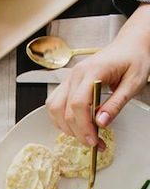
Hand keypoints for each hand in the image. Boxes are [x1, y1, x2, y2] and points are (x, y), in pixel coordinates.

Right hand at [47, 4, 149, 146]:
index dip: (84, 126)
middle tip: (93, 142)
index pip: (78, 104)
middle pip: (64, 110)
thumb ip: (116, 103)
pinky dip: (60, 119)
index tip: (94, 140)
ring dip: (66, 127)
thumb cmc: (133, 60)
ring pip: (54, 109)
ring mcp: (69, 78)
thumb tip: (101, 123)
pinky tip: (74, 124)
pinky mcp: (68, 84)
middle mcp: (76, 74)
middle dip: (77, 132)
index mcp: (93, 71)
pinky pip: (54, 104)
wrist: (129, 45)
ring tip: (84, 134)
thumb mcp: (133, 83)